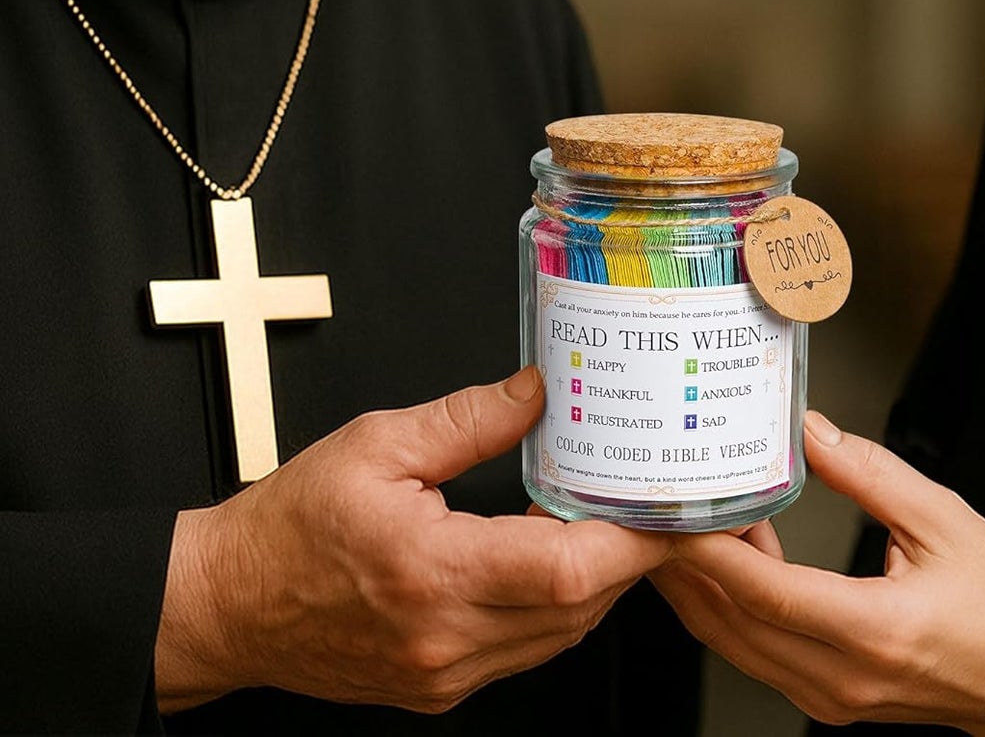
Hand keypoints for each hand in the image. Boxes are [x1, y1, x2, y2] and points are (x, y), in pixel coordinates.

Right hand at [156, 367, 670, 713]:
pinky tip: (558, 562)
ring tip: (612, 523)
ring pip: (559, 636)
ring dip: (597, 583)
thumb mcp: (377, 444)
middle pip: (577, 608)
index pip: (564, 570)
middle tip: (652, 504)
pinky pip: (525, 652)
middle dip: (628, 557)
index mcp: (431, 571)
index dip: (629, 540)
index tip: (663, 506)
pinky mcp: (438, 687)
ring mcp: (444, 673)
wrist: (227, 606)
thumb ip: (468, 419)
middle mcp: (445, 637)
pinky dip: (557, 608)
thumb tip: (538, 392)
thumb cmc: (290, 525)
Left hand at [653, 410, 984, 735]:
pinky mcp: (831, 700)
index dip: (709, 553)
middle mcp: (844, 677)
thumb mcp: (945, 522)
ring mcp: (833, 698)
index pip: (766, 593)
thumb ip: (870, 474)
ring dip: (703, 590)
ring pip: (737, 646)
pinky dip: (733, 611)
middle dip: (686, 568)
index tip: (673, 514)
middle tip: (659, 510)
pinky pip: (760, 656)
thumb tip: (810, 432)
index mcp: (875, 629)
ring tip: (686, 529)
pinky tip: (735, 563)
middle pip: (733, 624)